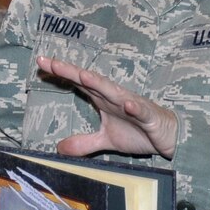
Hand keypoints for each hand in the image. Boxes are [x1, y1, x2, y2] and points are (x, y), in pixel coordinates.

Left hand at [36, 54, 177, 158]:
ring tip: (83, 75)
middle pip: (90, 81)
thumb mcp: (106, 140)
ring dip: (99, 83)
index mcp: (103, 99)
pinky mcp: (148, 116)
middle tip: (50, 62)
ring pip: (113, 92)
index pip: (79, 83)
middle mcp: (115, 97)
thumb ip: (84, 142)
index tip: (41, 63)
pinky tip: (128, 105)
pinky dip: (135, 107)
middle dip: (71, 71)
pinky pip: (141, 111)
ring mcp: (132, 104)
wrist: (167, 137)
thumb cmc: (137, 132)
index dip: (61, 73)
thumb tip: (59, 148)